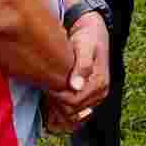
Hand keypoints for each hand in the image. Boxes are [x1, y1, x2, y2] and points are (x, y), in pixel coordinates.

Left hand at [45, 14, 109, 128]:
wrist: (92, 32)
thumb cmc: (87, 37)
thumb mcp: (85, 46)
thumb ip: (82, 65)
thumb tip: (76, 86)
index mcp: (99, 83)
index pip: (74, 102)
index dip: (57, 97)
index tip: (46, 86)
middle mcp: (100, 92)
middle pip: (73, 111)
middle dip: (57, 103)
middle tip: (45, 89)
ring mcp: (96, 96)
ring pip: (74, 114)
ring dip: (59, 108)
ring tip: (48, 93)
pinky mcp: (90, 95)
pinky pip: (75, 111)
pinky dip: (63, 110)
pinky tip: (53, 100)